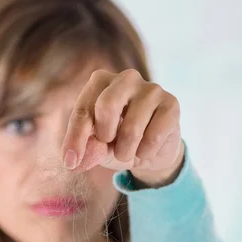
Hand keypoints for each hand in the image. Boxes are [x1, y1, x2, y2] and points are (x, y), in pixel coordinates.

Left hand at [62, 69, 184, 187]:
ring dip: (126, 152)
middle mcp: (125, 78)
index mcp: (100, 83)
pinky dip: (145, 153)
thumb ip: (86, 150)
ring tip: (127, 153)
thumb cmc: (117, 143)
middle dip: (105, 136)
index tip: (70, 162)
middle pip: (107, 106)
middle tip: (109, 145)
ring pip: (131, 128)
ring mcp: (151, 88)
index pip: (83, 110)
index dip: (75, 139)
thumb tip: (74, 162)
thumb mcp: (97, 148)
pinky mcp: (171, 104)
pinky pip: (154, 137)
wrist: (150, 151)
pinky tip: (146, 151)